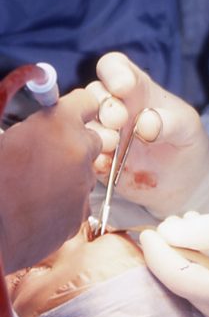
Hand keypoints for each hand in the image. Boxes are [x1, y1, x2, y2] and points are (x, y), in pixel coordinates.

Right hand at [0, 89, 101, 273]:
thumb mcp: (6, 139)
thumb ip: (33, 124)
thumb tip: (42, 116)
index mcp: (58, 124)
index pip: (87, 102)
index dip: (76, 109)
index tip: (68, 116)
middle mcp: (79, 151)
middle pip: (92, 139)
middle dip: (74, 143)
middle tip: (48, 153)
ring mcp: (83, 185)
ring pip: (85, 173)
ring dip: (69, 174)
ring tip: (37, 185)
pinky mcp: (80, 215)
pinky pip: (79, 201)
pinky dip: (65, 202)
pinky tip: (39, 207)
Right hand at [87, 52, 208, 217]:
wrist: (184, 179)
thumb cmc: (185, 140)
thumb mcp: (187, 127)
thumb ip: (171, 122)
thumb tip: (145, 124)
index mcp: (135, 89)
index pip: (113, 67)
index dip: (113, 71)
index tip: (123, 86)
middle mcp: (113, 107)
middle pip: (93, 94)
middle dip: (104, 105)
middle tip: (119, 120)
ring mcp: (103, 133)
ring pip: (82, 124)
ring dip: (95, 131)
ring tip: (113, 143)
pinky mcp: (98, 160)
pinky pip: (86, 156)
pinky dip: (93, 159)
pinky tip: (107, 166)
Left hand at [141, 208, 208, 316]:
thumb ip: (205, 229)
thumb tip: (164, 234)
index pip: (179, 279)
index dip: (157, 253)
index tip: (149, 230)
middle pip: (185, 289)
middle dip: (175, 255)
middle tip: (182, 221)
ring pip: (194, 298)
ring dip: (188, 266)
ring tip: (200, 233)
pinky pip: (208, 306)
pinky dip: (203, 280)